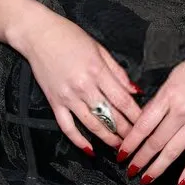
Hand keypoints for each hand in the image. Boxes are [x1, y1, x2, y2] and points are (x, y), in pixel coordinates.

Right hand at [18, 12, 143, 154]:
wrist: (38, 34)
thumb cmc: (69, 36)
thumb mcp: (99, 48)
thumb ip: (118, 71)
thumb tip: (135, 90)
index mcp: (97, 70)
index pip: (122, 99)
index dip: (136, 115)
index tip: (146, 125)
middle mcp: (84, 86)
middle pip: (110, 115)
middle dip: (126, 131)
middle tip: (137, 142)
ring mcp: (68, 96)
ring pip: (92, 124)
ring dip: (107, 138)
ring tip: (119, 148)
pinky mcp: (54, 102)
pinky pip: (67, 126)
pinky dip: (78, 140)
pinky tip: (90, 149)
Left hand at [115, 38, 184, 184]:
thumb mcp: (172, 77)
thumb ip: (159, 100)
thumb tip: (144, 120)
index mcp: (169, 95)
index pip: (143, 125)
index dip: (130, 142)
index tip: (121, 152)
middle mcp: (182, 111)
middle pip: (155, 141)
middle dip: (139, 159)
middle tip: (129, 169)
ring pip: (173, 152)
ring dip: (157, 168)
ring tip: (145, 179)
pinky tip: (180, 184)